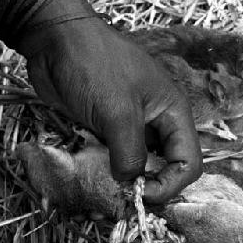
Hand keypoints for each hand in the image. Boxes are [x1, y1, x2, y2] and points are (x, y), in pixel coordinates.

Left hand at [22, 0, 201, 203]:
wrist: (54, 41)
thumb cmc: (94, 67)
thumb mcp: (118, 111)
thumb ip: (130, 153)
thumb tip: (130, 183)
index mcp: (173, 113)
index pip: (188, 162)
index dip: (170, 185)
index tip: (140, 195)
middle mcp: (156, 123)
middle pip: (165, 168)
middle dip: (148, 188)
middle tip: (121, 200)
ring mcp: (130, 126)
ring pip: (138, 166)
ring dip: (124, 182)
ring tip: (103, 195)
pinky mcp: (106, 130)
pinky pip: (114, 158)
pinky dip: (106, 172)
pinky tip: (91, 180)